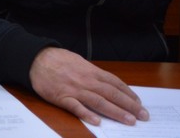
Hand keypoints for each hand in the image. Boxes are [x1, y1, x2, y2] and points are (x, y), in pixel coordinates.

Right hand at [30, 47, 148, 125]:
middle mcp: (86, 80)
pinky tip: (97, 121)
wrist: (36, 59)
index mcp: (90, 71)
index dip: (128, 93)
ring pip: (98, 101)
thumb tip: (107, 82)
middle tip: (143, 116)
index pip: (115, 83)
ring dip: (115, 112)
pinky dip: (86, 114)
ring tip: (129, 121)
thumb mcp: (78, 61)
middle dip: (129, 105)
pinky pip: (76, 107)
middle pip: (111, 94)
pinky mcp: (61, 97)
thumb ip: (92, 72)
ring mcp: (74, 89)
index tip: (139, 103)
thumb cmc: (57, 59)